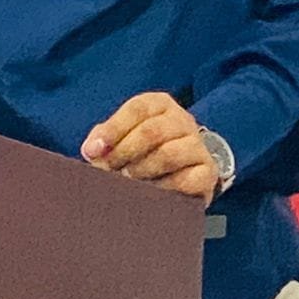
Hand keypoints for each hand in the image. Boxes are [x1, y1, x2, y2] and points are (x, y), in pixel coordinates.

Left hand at [79, 92, 219, 200]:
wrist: (184, 170)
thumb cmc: (146, 150)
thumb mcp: (125, 135)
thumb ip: (106, 138)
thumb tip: (91, 150)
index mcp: (159, 104)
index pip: (136, 109)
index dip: (112, 130)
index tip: (92, 151)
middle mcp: (182, 120)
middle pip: (151, 131)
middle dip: (124, 153)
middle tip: (109, 171)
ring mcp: (197, 145)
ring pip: (168, 155)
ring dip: (142, 171)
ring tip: (127, 183)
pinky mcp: (207, 172)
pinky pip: (185, 180)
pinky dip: (163, 189)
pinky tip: (151, 194)